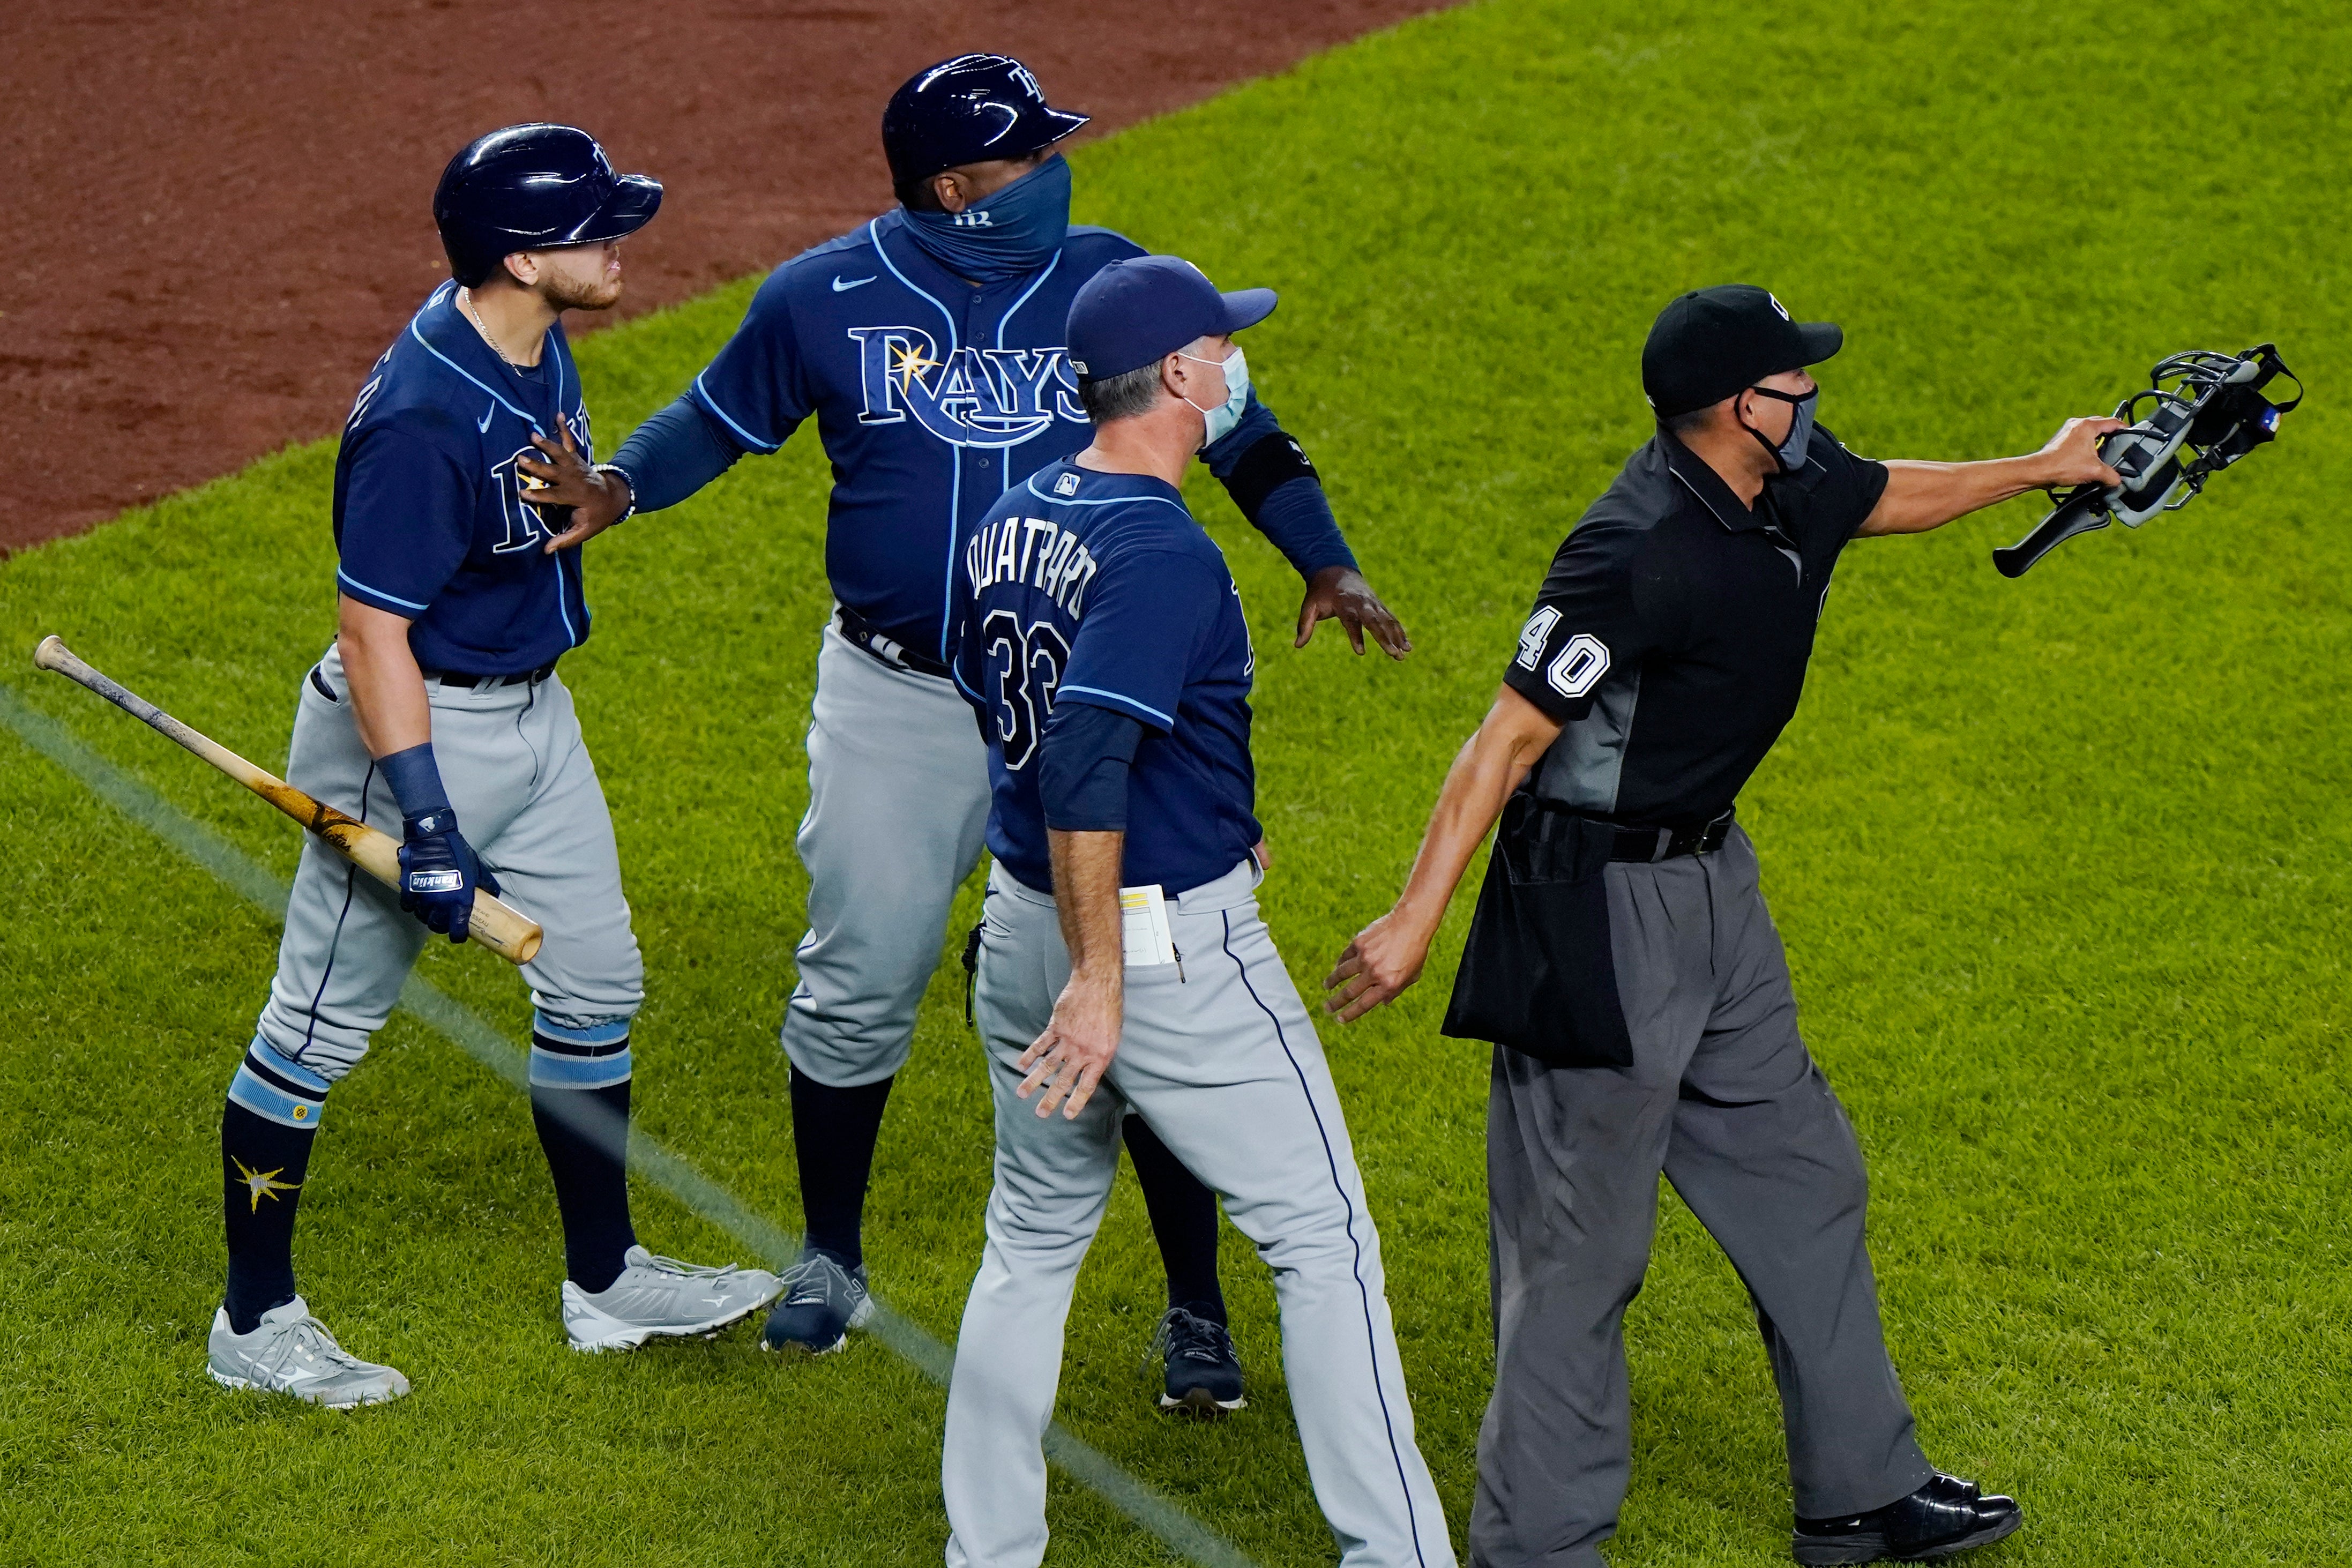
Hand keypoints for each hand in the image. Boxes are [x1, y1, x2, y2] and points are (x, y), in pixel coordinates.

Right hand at [396, 812, 501, 943]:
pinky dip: (411, 905)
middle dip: (440, 925)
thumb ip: (485, 884)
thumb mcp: (477, 869)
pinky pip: (408, 905)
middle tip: (443, 920)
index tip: (458, 935)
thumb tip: (494, 895)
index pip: (457, 929)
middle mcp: (440, 902)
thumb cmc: (457, 853)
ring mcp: (422, 897)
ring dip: (426, 915)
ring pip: (421, 917)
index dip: (457, 935)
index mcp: (460, 900)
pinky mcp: (407, 889)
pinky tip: (417, 900)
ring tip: (430, 909)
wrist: (433, 837)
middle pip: (436, 926)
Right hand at [516, 424, 632, 552]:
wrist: (615, 497)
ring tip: (532, 435)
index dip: (539, 495)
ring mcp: (577, 466)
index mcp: (576, 497)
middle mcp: (576, 479)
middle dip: (538, 466)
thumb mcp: (585, 531)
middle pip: (555, 472)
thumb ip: (566, 540)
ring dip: (547, 444)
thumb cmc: (597, 516)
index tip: (522, 493)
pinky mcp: (577, 458)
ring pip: (561, 454)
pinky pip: (570, 441)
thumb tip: (546, 551)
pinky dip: (564, 427)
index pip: (554, 496)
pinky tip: (559, 414)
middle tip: (520, 459)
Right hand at [1017, 967, 1121, 1118]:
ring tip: (1022, 1093)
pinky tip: (1021, 1065)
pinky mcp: (1056, 1027)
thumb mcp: (1113, 1037)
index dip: (1076, 1102)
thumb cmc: (1109, 1010)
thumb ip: (1099, 1055)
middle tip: (1040, 1113)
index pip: (1086, 1086)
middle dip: (1050, 1099)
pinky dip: (1029, 1055)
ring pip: (1047, 1065)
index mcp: (1100, 1057)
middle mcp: (1082, 1052)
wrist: (1097, 985)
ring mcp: (1067, 1040)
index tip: (1067, 1115)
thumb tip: (1088, 1070)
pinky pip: (1040, 1045)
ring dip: (1034, 1081)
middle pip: (1063, 1080)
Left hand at [1296, 565, 1410, 658]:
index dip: (1356, 636)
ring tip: (1404, 654)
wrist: (1334, 569)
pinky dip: (1399, 631)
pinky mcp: (1378, 605)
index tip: (1361, 652)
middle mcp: (1361, 602)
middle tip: (1393, 654)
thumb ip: (1304, 625)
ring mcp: (1372, 603)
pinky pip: (1391, 619)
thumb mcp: (1309, 605)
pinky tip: (1407, 646)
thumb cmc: (1320, 591)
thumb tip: (1297, 645)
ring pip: (1387, 620)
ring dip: (1397, 637)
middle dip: (1385, 638)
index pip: (1351, 621)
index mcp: (1344, 603)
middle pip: (1375, 621)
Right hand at [1322, 908, 1435, 1022]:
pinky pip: (1345, 956)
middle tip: (1327, 1008)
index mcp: (1389, 984)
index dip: (1350, 1014)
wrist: (1411, 923)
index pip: (1364, 1004)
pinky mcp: (1359, 942)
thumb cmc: (1416, 951)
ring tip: (1326, 987)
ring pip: (1341, 973)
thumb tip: (1383, 1003)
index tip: (1340, 1019)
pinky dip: (1340, 963)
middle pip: (1349, 992)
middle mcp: (1375, 972)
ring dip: (1332, 982)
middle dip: (1335, 1003)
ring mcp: (1365, 957)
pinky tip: (1338, 966)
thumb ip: (1397, 991)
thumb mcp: (1412, 976)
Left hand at [2035, 416, 2127, 489]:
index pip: (2113, 422)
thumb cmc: (2062, 466)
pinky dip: (2087, 447)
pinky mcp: (2062, 440)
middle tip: (2119, 446)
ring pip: (2090, 433)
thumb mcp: (2094, 471)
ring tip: (2104, 454)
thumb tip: (2117, 480)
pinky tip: (2089, 459)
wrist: (2039, 472)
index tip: (2131, 435)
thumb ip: (2111, 475)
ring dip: (2098, 442)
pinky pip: (2080, 440)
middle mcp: (2077, 424)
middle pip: (2102, 426)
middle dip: (2112, 436)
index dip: (2125, 429)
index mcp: (2087, 426)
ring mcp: (2068, 431)